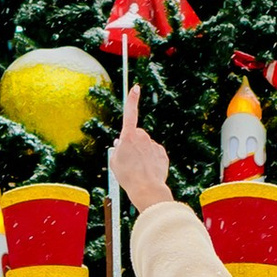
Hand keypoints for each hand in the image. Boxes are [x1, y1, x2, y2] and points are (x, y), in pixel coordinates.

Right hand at [108, 82, 172, 211]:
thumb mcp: (114, 162)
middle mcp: (143, 137)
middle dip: (133, 144)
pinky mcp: (162, 154)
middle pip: (136, 135)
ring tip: (138, 169)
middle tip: (129, 161)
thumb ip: (117, 149)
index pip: (130, 113)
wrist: (146, 188)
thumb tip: (121, 144)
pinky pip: (154, 154)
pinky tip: (148, 171)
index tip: (136, 88)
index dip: (132, 100)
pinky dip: (151, 161)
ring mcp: (154, 145)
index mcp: (129, 136)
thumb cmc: (127, 176)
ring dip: (142, 154)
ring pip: (146, 146)